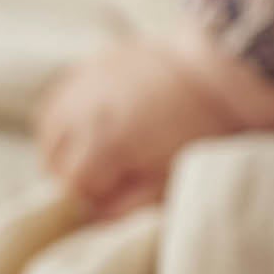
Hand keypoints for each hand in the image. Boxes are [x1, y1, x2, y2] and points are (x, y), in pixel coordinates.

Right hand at [35, 36, 251, 219]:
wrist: (221, 60)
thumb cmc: (202, 120)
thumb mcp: (170, 174)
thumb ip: (128, 203)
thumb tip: (99, 213)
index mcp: (101, 143)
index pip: (71, 189)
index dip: (94, 195)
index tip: (117, 189)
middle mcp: (82, 111)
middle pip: (54, 161)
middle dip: (79, 171)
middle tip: (114, 168)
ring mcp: (84, 82)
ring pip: (52, 131)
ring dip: (68, 144)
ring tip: (104, 144)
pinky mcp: (93, 62)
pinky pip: (60, 99)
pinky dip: (68, 114)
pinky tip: (95, 118)